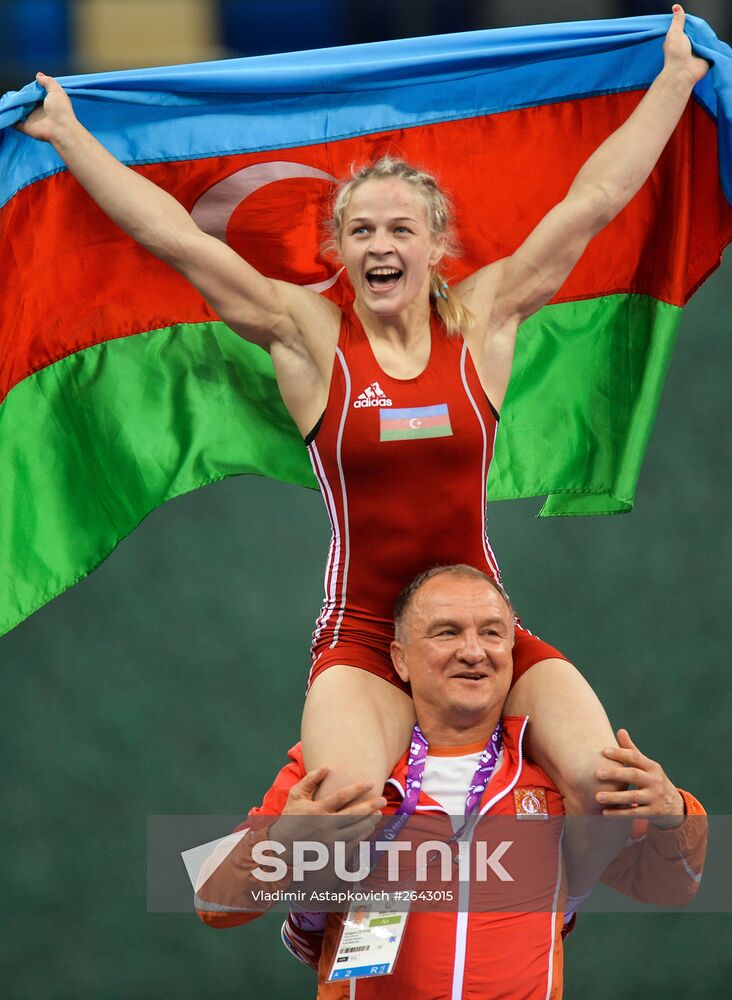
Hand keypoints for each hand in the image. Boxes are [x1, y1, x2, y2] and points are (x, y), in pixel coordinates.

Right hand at [14, 72, 78, 144]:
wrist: (61, 129)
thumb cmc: (61, 110)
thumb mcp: (57, 90)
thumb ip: (48, 81)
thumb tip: (39, 75)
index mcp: (47, 102)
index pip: (36, 94)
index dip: (30, 89)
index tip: (27, 86)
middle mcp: (39, 110)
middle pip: (27, 102)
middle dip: (21, 97)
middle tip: (17, 93)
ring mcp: (32, 119)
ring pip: (20, 110)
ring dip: (14, 106)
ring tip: (10, 99)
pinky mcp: (26, 127)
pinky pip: (15, 123)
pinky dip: (11, 118)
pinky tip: (8, 111)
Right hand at [271, 767, 385, 856]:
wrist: (282, 848)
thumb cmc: (290, 818)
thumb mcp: (296, 795)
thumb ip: (310, 780)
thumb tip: (326, 767)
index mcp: (317, 810)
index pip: (341, 797)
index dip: (356, 788)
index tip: (370, 782)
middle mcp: (325, 826)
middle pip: (353, 815)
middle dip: (370, 806)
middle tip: (383, 800)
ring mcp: (329, 841)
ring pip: (356, 831)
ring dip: (369, 822)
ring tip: (378, 813)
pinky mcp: (331, 853)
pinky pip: (352, 844)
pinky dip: (362, 836)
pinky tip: (368, 828)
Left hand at [595, 729, 685, 829]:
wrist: (676, 806)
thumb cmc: (653, 781)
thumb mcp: (647, 766)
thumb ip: (632, 751)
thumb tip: (620, 730)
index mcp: (652, 767)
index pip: (636, 757)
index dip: (620, 753)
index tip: (603, 751)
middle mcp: (655, 781)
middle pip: (634, 775)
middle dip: (615, 773)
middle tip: (597, 773)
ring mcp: (655, 798)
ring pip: (634, 796)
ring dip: (615, 797)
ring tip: (597, 797)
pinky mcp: (654, 813)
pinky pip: (635, 813)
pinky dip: (620, 813)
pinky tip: (605, 813)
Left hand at [663, 5, 709, 86]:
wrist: (682, 72)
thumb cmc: (675, 54)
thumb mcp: (674, 32)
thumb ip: (677, 20)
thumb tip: (676, 7)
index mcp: (679, 40)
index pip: (689, 27)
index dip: (692, 23)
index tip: (693, 21)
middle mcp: (688, 46)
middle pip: (698, 33)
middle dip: (700, 30)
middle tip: (700, 30)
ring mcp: (698, 52)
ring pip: (706, 40)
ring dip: (707, 37)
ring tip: (704, 37)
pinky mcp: (706, 57)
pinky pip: (712, 48)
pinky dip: (712, 45)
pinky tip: (711, 43)